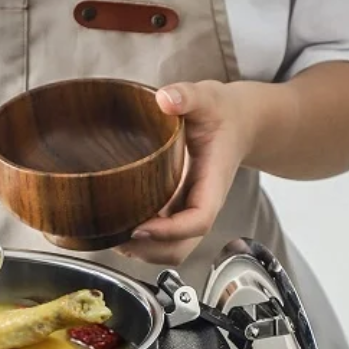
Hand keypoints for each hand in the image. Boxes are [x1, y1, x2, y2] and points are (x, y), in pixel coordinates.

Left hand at [121, 80, 256, 267]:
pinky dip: (140, 243)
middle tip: (115, 236)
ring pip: (170, 251)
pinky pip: (162, 241)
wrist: (237, 124)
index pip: (198, 221)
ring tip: (111, 236)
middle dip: (149, 251)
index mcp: (213, 184)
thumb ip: (188, 96)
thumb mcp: (207, 99)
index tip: (140, 228)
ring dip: (142, 252)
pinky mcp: (177, 213)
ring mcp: (189, 213)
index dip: (170, 231)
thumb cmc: (222, 114)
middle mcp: (202, 206)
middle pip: (180, 248)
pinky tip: (118, 228)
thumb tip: (166, 99)